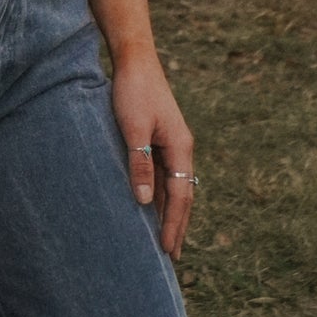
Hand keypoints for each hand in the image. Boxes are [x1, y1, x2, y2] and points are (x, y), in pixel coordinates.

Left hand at [111, 49, 196, 259]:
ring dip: (170, 212)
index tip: (168, 251)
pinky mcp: (160, 137)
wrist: (134, 59)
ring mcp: (172, 143)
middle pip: (183, 196)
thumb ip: (140, 164)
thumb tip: (145, 202)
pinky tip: (153, 204)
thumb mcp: (133, 128)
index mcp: (180, 148)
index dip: (174, 225)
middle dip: (178, 226)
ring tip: (166, 238)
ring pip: (175, 186)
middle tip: (173, 256)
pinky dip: (162, 194)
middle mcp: (181, 148)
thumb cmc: (132, 91)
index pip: (180, 197)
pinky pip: (165, 174)